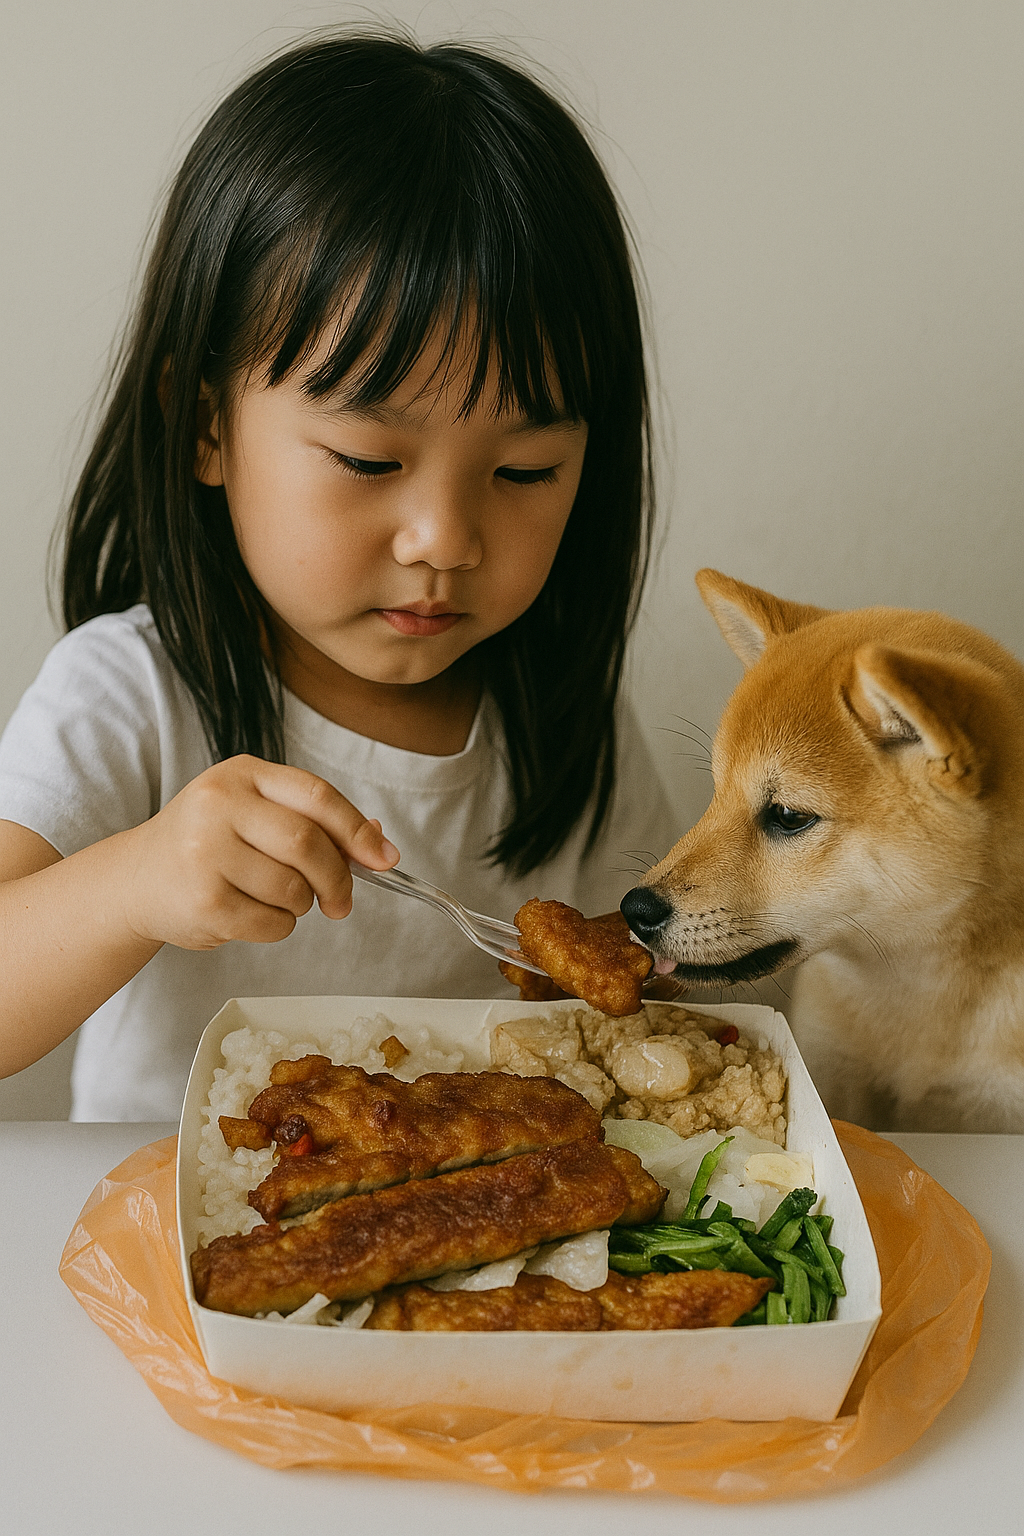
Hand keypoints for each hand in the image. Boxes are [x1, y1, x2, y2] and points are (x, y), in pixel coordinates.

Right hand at [121, 755, 398, 949]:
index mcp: (242, 774)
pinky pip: (272, 923)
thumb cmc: (208, 844)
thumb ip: (314, 821)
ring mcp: (205, 852)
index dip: (357, 830)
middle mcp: (219, 804)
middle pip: (309, 844)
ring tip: (276, 900)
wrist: (137, 880)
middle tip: (340, 902)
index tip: (384, 858)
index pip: (317, 795)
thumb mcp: (255, 814)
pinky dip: (279, 927)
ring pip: (293, 888)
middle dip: (337, 879)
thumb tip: (380, 843)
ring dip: (301, 905)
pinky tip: (253, 915)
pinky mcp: (202, 900)